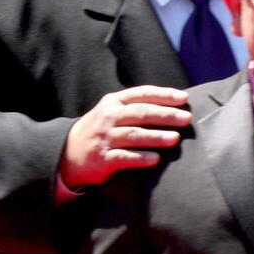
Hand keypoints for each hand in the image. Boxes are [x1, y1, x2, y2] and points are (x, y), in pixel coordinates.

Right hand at [59, 86, 190, 188]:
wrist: (67, 153)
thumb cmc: (100, 131)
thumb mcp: (112, 112)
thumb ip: (135, 107)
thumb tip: (173, 106)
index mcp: (113, 102)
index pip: (141, 94)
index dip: (163, 95)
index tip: (183, 98)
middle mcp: (109, 117)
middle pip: (141, 113)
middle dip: (165, 115)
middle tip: (186, 118)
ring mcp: (104, 137)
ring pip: (134, 134)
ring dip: (156, 136)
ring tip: (175, 139)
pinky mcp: (102, 158)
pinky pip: (124, 157)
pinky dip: (140, 158)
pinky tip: (155, 159)